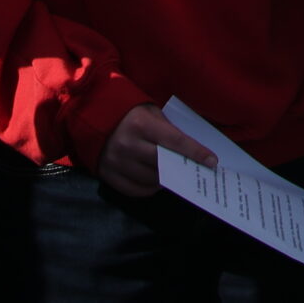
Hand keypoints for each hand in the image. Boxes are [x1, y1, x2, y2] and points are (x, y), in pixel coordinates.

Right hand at [96, 102, 215, 197]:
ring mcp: (116, 162)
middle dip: (182, 169)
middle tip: (196, 172)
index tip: (212, 162)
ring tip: (175, 176)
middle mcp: (128, 144)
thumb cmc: (129, 113)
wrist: (92, 116)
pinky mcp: (107, 175)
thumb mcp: (150, 112)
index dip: (196, 153)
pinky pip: (133, 190)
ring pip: (149, 180)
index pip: (175, 142)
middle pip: (163, 164)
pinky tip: (157, 183)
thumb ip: (167, 130)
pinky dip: (148, 189)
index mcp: (141, 124)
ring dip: (166, 181)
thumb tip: (190, 151)